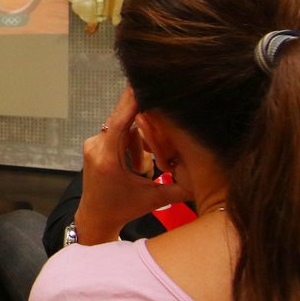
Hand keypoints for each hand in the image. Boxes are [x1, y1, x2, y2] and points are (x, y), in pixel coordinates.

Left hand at [75, 87, 189, 242]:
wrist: (95, 218)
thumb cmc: (124, 210)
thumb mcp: (154, 199)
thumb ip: (180, 187)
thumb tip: (207, 178)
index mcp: (107, 159)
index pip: (120, 120)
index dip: (133, 100)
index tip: (144, 82)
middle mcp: (96, 146)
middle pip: (124, 120)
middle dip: (146, 127)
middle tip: (160, 136)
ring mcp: (92, 144)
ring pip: (123, 127)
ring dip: (139, 142)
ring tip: (142, 170)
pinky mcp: (94, 145)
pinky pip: (116, 133)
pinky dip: (131, 143)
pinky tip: (136, 165)